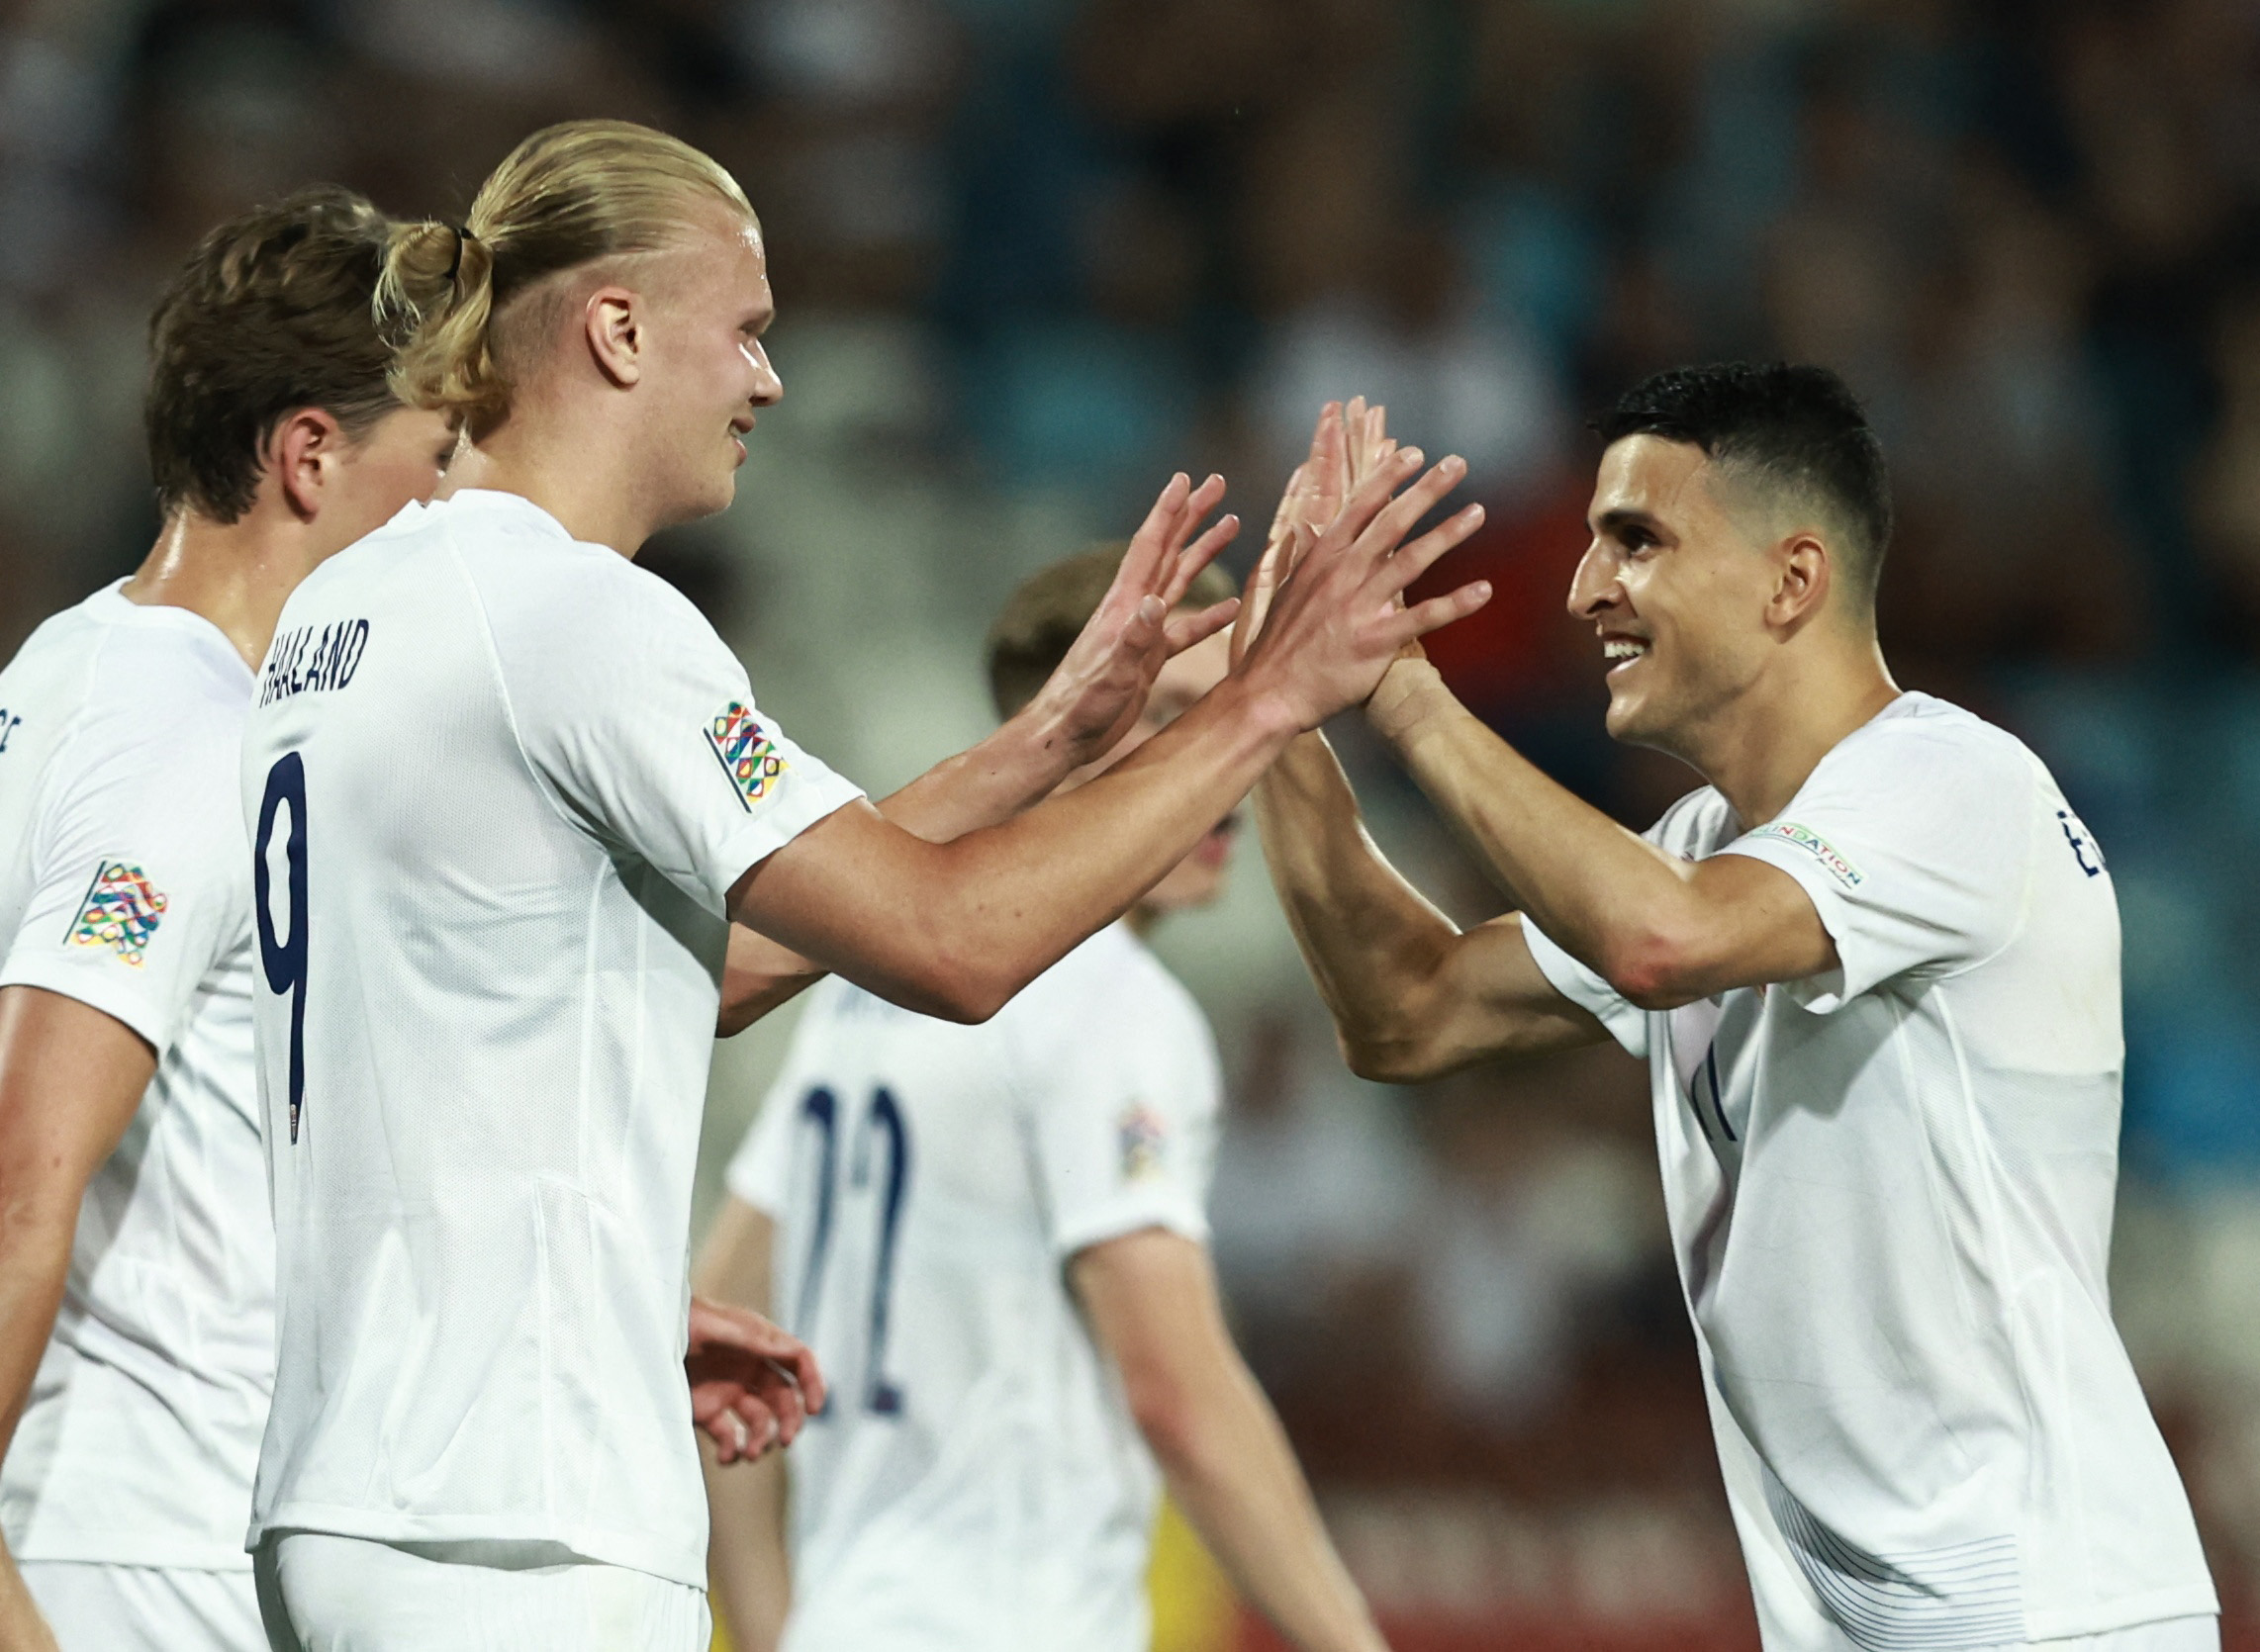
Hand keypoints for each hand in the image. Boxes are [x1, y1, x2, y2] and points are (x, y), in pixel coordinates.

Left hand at [686, 1296, 825, 1465]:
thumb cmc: (680, 1320)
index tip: (815, 1409)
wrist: (642, 1334)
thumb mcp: (717, 1326)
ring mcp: (729, 1391)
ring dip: (761, 1440)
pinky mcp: (707, 1411)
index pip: (799, 1361)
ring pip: (759, 1422)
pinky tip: (725, 1457)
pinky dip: (731, 1451)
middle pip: (784, 1399)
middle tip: (785, 1441)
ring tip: (748, 1454)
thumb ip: (754, 1339)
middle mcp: (749, 1369)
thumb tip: (792, 1352)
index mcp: (758, 1343)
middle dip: (789, 1421)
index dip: (814, 1383)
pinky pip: (729, 1436)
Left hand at [1025, 472, 1240, 768]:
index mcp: (1123, 606)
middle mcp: (1132, 610)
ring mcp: (1141, 632)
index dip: (1168, 512)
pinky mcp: (1148, 658)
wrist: (1064, 736)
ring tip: (1231, 526)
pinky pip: (1185, 628)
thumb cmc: (1081, 708)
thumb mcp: (1112, 674)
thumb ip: (1134, 639)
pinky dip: (1209, 615)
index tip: (1186, 479)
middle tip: (1216, 484)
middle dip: (1191, 516)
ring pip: (1178, 581)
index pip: (1149, 547)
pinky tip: (1231, 606)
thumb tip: (1155, 601)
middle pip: (1167, 550)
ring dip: (1203, 553)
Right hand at [1235, 445, 1489, 729]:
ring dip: (1447, 533)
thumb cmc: (1280, 643)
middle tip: (1457, 463)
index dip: (1387, 477)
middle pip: (1390, 522)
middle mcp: (1341, 576)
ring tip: (1477, 512)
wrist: (1267, 692)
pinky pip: (1421, 619)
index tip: (1413, 453)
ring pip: (1410, 561)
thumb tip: (1315, 528)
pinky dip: (1455, 604)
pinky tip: (1484, 590)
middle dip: (1426, 490)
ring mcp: (1358, 607)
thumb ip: (1312, 558)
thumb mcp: (1289, 589)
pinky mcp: (1374, 642)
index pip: (1358, 506)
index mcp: (1322, 559)